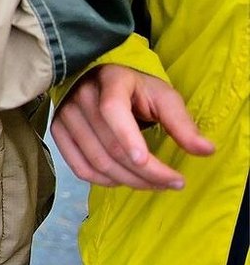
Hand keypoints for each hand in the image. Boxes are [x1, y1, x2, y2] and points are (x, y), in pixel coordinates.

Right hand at [51, 64, 213, 189]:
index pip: (113, 111)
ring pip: (97, 162)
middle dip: (146, 173)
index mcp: (111, 80)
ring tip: (154, 184)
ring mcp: (65, 114)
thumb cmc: (137, 90)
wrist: (101, 81)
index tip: (147, 163)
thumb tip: (207, 151)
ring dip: (129, 181)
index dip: (128, 139)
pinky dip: (104, 182)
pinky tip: (124, 180)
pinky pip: (79, 168)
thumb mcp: (164, 97)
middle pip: (111, 146)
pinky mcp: (58, 130)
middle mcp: (82, 95)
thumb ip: (183, 124)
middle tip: (173, 183)